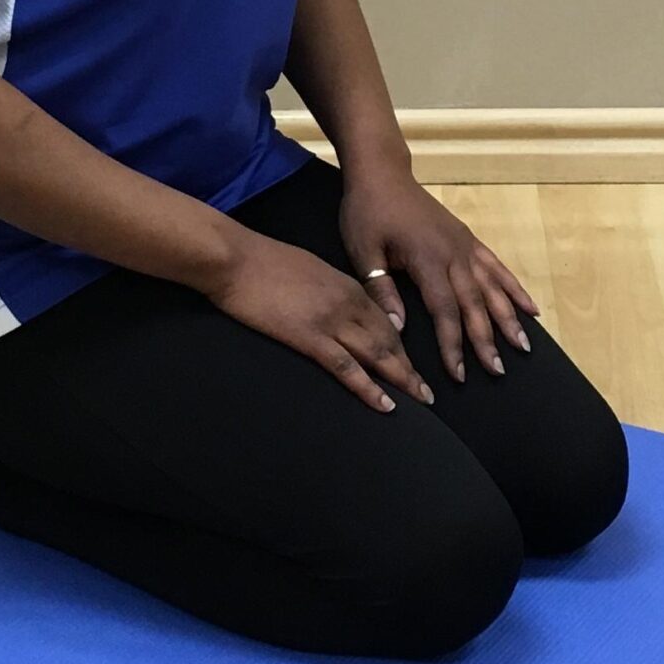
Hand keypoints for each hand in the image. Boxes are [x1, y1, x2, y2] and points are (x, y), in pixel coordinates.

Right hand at [206, 230, 434, 412]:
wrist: (236, 259)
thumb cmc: (263, 261)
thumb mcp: (308, 268)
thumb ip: (329, 288)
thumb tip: (336, 304)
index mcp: (347, 285)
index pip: (385, 320)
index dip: (401, 344)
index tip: (412, 363)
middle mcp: (348, 303)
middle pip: (389, 339)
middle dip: (410, 366)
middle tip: (427, 391)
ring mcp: (332, 321)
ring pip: (377, 355)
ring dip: (401, 380)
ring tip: (420, 400)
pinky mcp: (311, 338)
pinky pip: (347, 368)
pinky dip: (369, 389)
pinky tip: (385, 405)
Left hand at [337, 164, 539, 381]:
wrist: (383, 173)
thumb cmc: (367, 212)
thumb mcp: (363, 251)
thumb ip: (381, 289)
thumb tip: (397, 329)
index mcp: (426, 259)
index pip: (444, 310)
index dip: (452, 343)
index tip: (457, 373)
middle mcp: (453, 253)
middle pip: (474, 303)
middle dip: (487, 340)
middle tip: (497, 371)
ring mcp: (465, 245)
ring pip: (493, 287)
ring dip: (509, 318)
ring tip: (522, 347)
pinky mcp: (468, 239)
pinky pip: (497, 267)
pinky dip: (514, 288)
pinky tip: (531, 308)